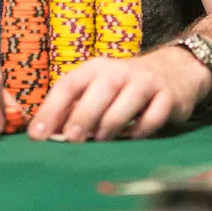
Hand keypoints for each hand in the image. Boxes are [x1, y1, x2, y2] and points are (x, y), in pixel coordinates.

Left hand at [28, 48, 211, 142]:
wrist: (174, 70)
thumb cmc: (124, 86)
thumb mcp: (98, 88)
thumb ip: (74, 108)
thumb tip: (45, 135)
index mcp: (96, 69)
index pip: (70, 84)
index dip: (51, 109)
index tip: (37, 134)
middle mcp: (120, 71)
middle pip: (100, 90)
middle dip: (83, 115)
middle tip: (70, 139)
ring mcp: (146, 83)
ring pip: (126, 103)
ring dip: (111, 125)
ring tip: (99, 141)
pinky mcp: (168, 97)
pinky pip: (154, 115)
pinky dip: (142, 129)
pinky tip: (133, 138)